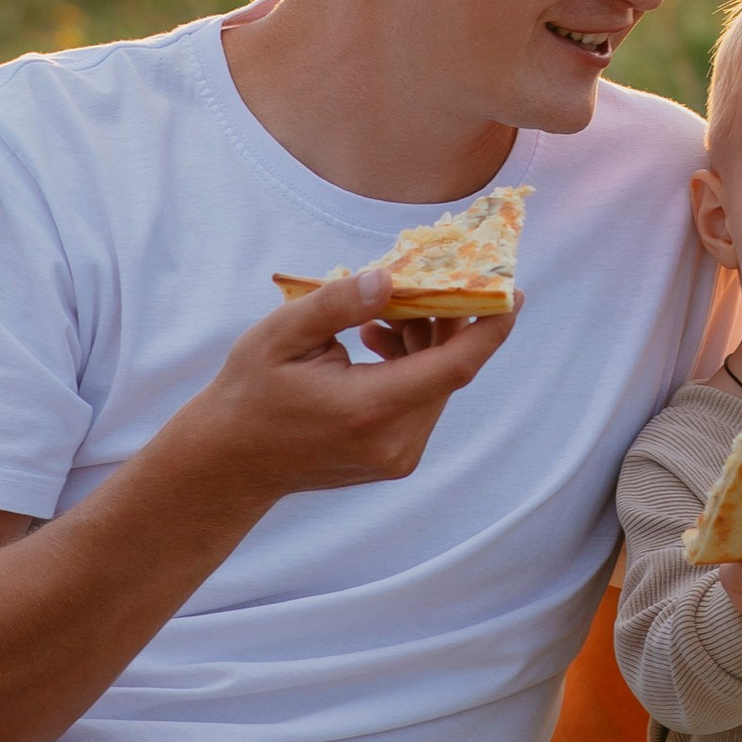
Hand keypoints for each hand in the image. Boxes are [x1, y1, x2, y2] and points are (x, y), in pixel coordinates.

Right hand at [173, 275, 519, 511]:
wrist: (228, 463)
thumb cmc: (249, 394)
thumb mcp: (280, 336)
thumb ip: (336, 305)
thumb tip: (387, 278)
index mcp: (370, 410)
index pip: (453, 368)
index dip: (488, 329)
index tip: (513, 292)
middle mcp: (393, 442)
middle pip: (446, 371)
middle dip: (444, 320)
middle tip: (423, 278)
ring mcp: (396, 456)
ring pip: (434, 385)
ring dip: (422, 342)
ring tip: (377, 316)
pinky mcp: (393, 458)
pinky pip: (419, 401)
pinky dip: (410, 366)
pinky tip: (375, 340)